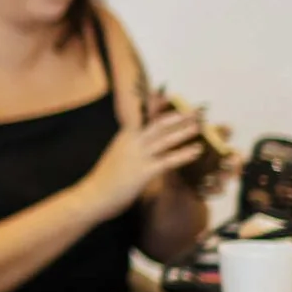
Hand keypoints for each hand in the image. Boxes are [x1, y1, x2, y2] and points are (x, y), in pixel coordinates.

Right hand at [80, 106, 202, 219]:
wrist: (92, 195)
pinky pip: (168, 160)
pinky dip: (184, 154)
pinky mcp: (144, 171)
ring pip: (165, 140)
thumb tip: (140, 144)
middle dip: (177, 117)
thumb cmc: (103, 179)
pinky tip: (197, 151)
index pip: (143, 116)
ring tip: (199, 126)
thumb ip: (128, 147)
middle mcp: (131, 142)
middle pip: (158, 125)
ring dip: (183, 132)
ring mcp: (138, 156)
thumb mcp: (116, 155)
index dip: (157, 105)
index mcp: (124, 137)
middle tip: (194, 111)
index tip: (170, 95)